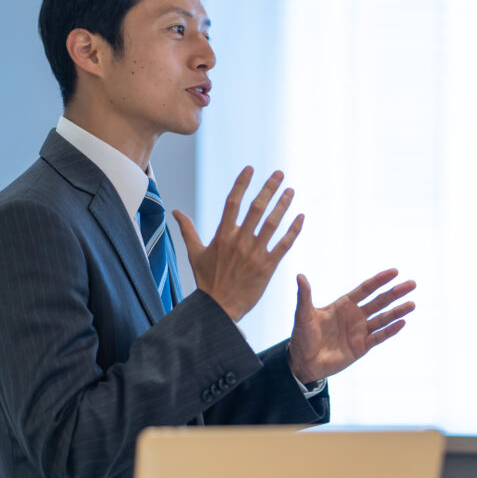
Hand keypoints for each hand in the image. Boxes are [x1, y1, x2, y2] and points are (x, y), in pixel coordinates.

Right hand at [174, 167, 302, 321]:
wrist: (219, 308)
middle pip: (257, 208)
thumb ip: (188, 230)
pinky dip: (294, 230)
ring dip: (284, 205)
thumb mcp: (195, 254)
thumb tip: (175, 211)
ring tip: (291, 191)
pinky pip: (284, 244)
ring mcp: (255, 253)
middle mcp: (239, 241)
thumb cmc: (207, 281)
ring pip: (273, 223)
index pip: (233, 202)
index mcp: (222, 235)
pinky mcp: (267, 267)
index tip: (251, 168)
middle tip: (280, 173)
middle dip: (269, 188)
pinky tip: (301, 217)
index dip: (242, 183)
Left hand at [287, 268, 415, 383]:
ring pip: (383, 318)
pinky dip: (390, 331)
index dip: (380, 280)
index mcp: (344, 305)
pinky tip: (402, 323)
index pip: (366, 289)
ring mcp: (359, 332)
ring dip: (397, 311)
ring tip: (412, 304)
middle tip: (412, 283)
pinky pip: (379, 337)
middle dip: (395, 293)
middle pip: (379, 301)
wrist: (303, 362)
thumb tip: (300, 276)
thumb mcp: (303, 314)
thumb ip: (305, 296)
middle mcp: (355, 316)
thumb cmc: (302, 336)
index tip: (394, 272)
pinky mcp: (361, 347)